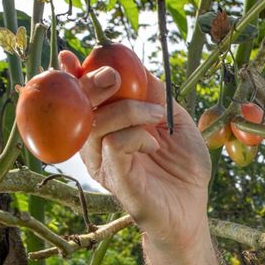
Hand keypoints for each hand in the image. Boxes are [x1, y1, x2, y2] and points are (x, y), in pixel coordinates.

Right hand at [59, 50, 212, 251]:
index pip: (82, 97)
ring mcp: (104, 161)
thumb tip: (134, 63)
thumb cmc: (183, 167)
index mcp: (109, 126)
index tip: (72, 56)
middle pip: (79, 107)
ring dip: (129, 111)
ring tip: (157, 117)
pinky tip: (154, 144)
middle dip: (93, 83)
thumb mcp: (175, 120)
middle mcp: (98, 143)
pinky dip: (135, 135)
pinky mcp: (115, 178)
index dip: (74, 75)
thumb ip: (155, 93)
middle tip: (114, 76)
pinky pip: (113, 145)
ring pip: (96, 123)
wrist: (193, 207)